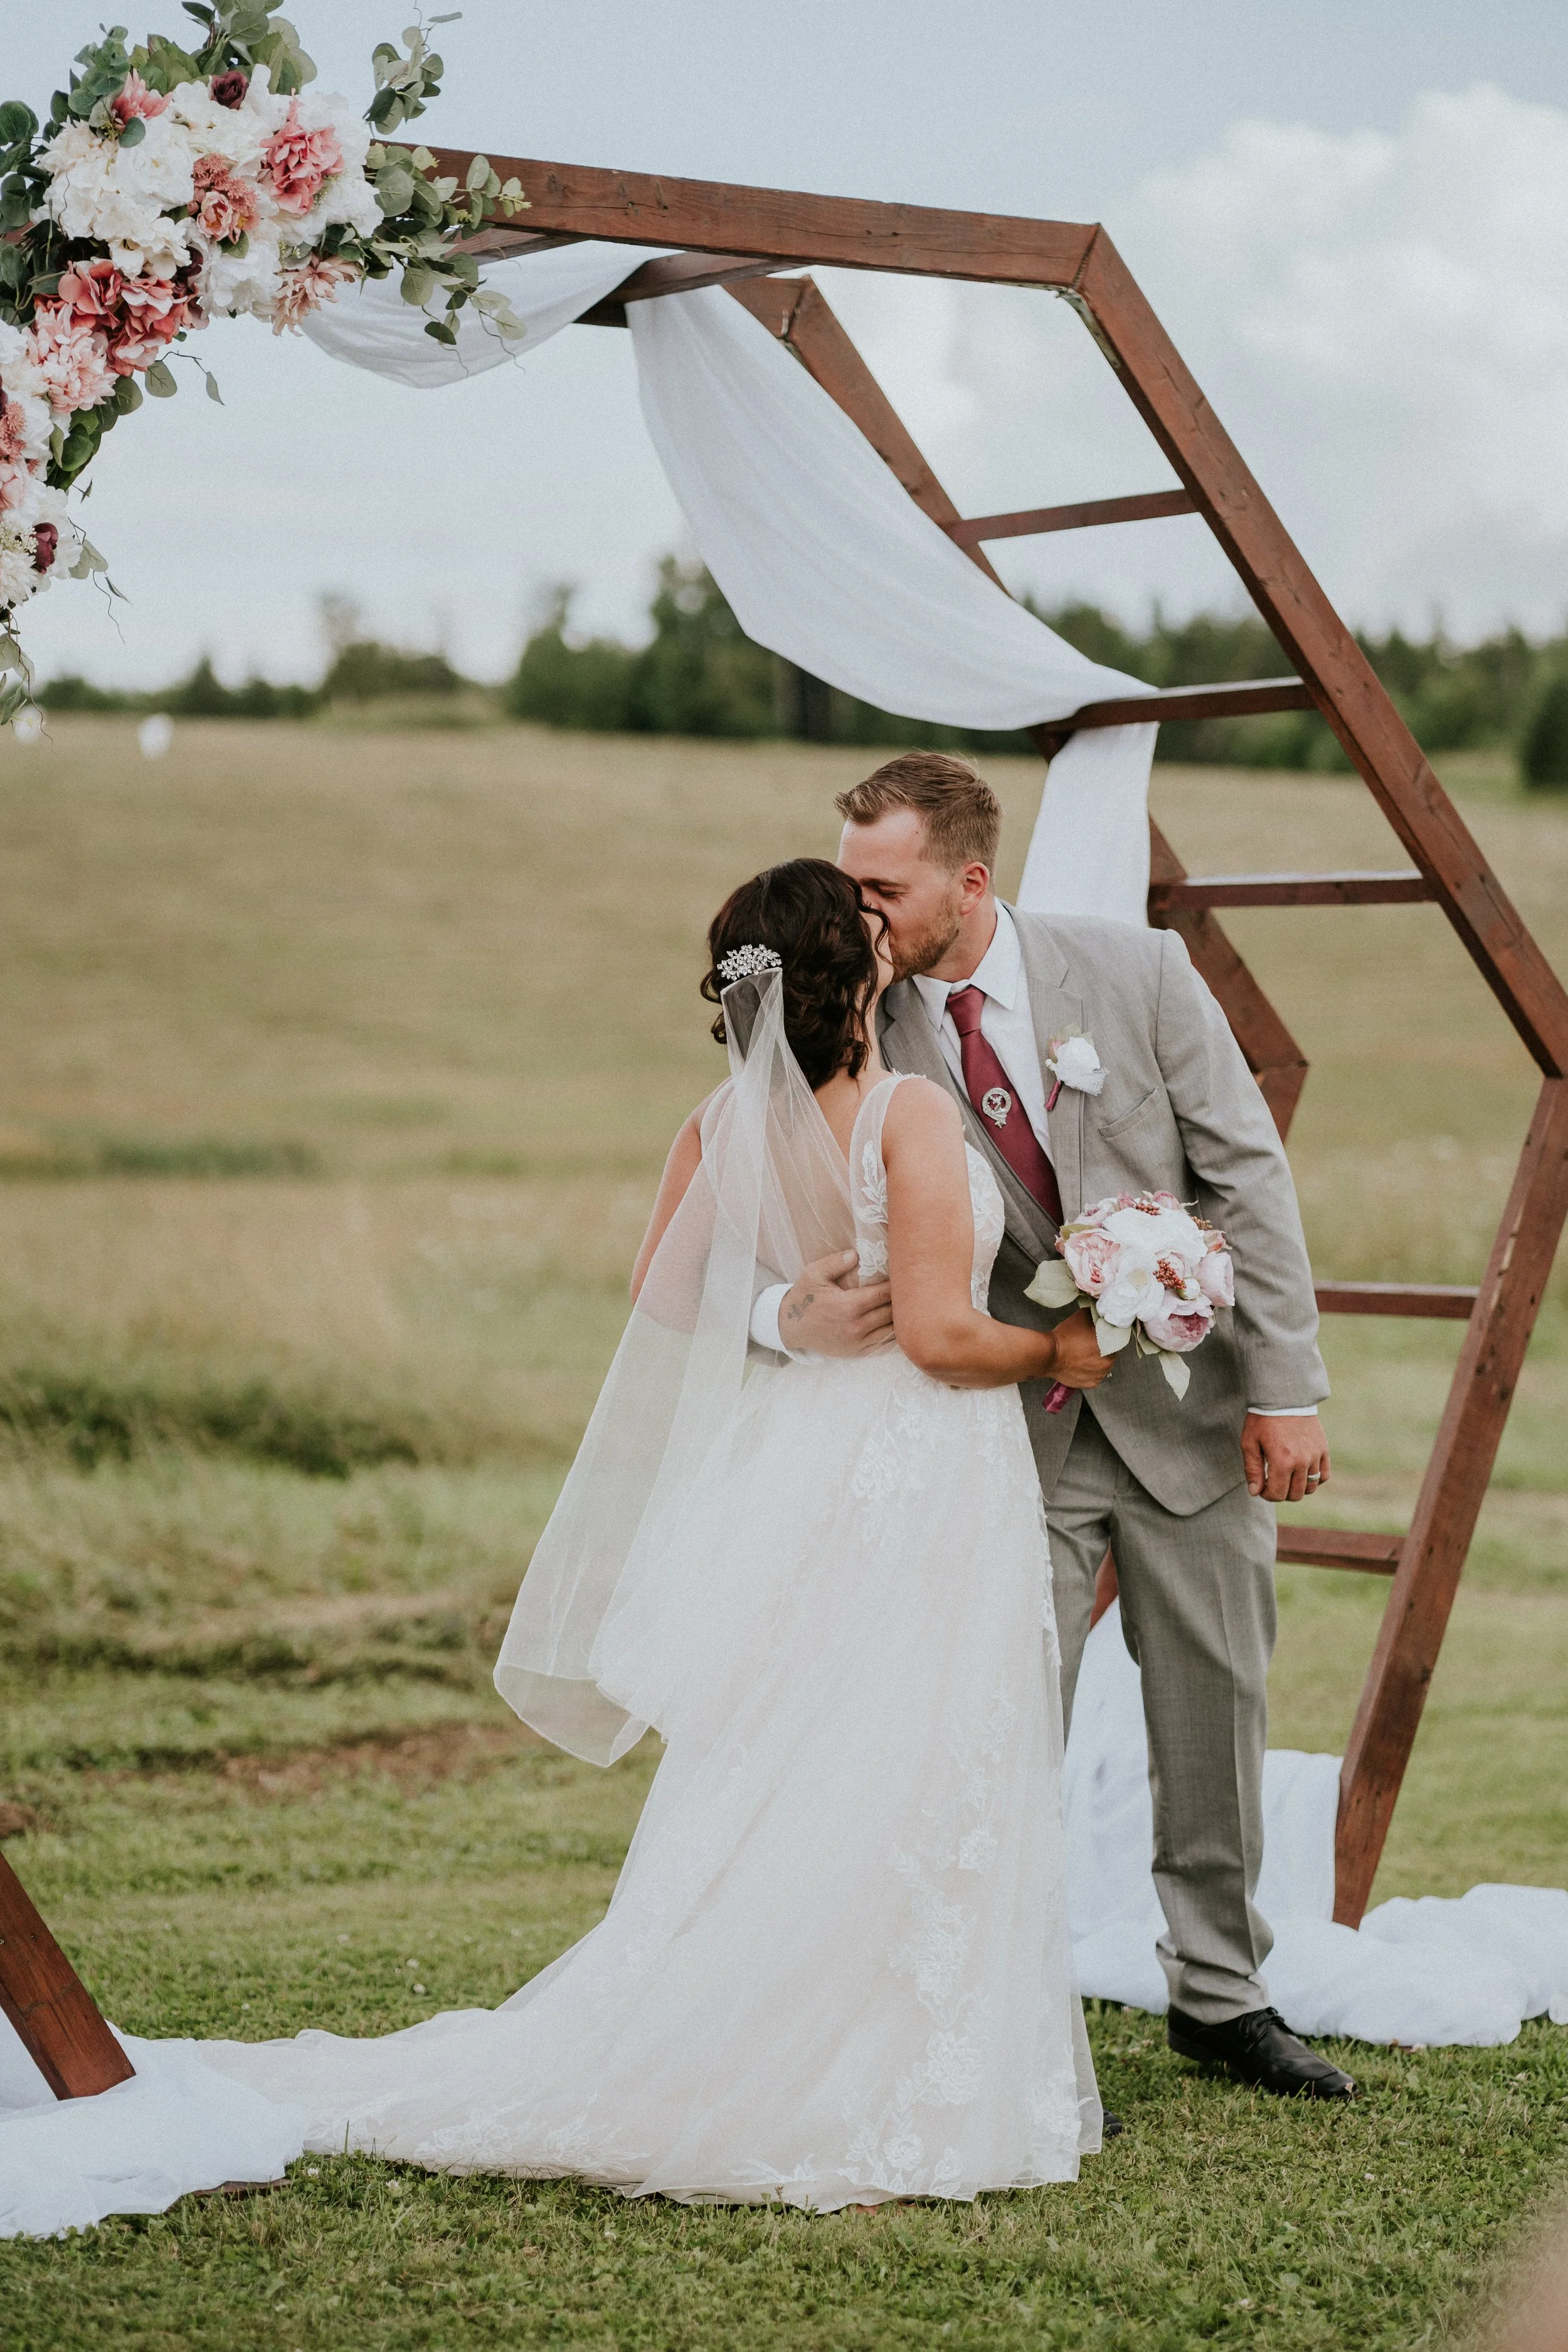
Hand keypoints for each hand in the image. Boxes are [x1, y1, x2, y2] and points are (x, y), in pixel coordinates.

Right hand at [779, 1251, 893, 1356]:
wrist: (790, 1327)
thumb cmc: (804, 1298)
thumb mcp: (813, 1274)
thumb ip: (835, 1262)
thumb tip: (856, 1254)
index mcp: (848, 1306)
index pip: (885, 1294)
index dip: (897, 1284)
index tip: (903, 1275)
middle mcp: (856, 1326)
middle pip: (892, 1311)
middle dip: (901, 1299)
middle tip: (907, 1288)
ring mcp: (858, 1342)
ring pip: (892, 1329)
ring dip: (899, 1316)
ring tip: (903, 1303)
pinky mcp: (858, 1352)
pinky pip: (884, 1343)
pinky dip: (892, 1332)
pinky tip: (893, 1320)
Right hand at [1044, 1308, 1115, 1390]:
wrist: (1048, 1354)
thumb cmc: (1065, 1337)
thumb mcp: (1082, 1316)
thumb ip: (1095, 1316)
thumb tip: (1099, 1315)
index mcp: (1110, 1346)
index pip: (1115, 1340)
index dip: (1108, 1336)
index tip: (1100, 1334)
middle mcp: (1108, 1363)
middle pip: (1110, 1353)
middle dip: (1102, 1348)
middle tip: (1090, 1344)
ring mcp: (1099, 1376)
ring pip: (1102, 1366)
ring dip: (1097, 1360)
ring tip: (1084, 1354)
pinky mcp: (1090, 1384)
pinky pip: (1094, 1375)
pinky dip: (1089, 1371)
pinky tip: (1081, 1363)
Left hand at [1242, 1413, 1330, 1502]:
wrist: (1284, 1398)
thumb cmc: (1263, 1420)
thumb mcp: (1249, 1443)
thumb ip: (1252, 1470)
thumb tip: (1255, 1492)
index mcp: (1282, 1461)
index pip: (1277, 1494)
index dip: (1267, 1495)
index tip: (1262, 1488)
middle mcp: (1302, 1461)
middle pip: (1295, 1494)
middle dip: (1281, 1493)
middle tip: (1273, 1482)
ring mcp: (1315, 1456)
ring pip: (1310, 1487)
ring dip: (1297, 1488)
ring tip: (1287, 1477)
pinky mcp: (1323, 1449)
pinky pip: (1324, 1475)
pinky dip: (1315, 1479)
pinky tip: (1302, 1473)